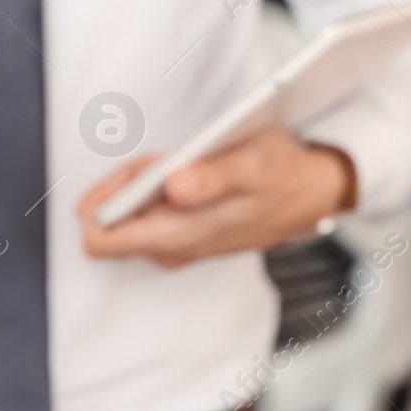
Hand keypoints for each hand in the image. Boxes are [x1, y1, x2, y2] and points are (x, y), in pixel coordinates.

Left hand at [77, 128, 356, 269]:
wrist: (310, 193)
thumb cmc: (281, 174)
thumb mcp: (252, 164)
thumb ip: (212, 178)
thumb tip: (173, 187)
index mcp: (180, 235)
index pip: (100, 240)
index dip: (103, 200)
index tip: (133, 174)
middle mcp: (172, 248)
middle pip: (109, 223)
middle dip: (125, 185)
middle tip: (163, 162)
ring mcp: (177, 243)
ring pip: (128, 215)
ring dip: (143, 181)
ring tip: (183, 162)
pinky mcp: (184, 233)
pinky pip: (148, 210)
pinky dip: (156, 185)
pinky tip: (187, 171)